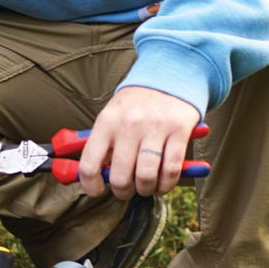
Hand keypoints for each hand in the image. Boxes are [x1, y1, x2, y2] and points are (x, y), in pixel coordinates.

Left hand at [78, 86, 201, 199]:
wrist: (168, 76)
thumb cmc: (136, 103)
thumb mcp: (111, 115)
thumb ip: (102, 143)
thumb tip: (92, 176)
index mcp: (106, 122)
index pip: (89, 164)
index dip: (91, 186)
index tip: (97, 191)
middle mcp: (128, 125)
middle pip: (120, 176)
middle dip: (123, 192)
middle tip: (126, 190)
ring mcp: (155, 128)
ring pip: (147, 177)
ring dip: (146, 190)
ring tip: (146, 187)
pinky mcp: (179, 131)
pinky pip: (171, 171)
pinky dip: (166, 184)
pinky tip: (163, 182)